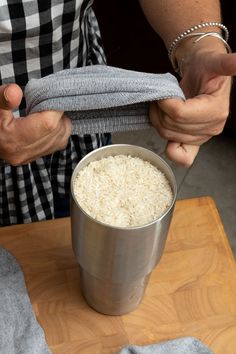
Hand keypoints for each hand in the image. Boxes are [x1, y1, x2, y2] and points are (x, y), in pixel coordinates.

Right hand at [0, 83, 71, 164]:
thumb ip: (4, 97)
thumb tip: (16, 91)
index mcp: (13, 139)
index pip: (49, 123)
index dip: (55, 107)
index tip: (52, 96)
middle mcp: (23, 152)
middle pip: (57, 131)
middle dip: (58, 114)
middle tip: (48, 102)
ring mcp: (29, 157)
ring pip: (61, 138)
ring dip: (60, 122)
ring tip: (48, 112)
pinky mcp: (33, 157)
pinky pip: (57, 144)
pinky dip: (58, 131)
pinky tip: (49, 122)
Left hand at [150, 38, 235, 165]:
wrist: (203, 73)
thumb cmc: (206, 66)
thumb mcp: (213, 61)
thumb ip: (225, 64)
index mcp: (217, 110)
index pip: (180, 114)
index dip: (165, 104)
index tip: (163, 93)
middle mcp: (212, 127)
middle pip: (173, 127)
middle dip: (160, 111)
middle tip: (160, 97)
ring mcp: (202, 137)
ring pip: (169, 136)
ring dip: (159, 120)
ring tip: (161, 105)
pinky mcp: (194, 141)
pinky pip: (183, 157)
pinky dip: (171, 150)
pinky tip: (167, 135)